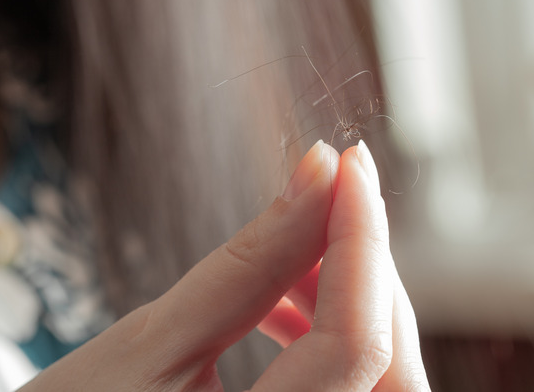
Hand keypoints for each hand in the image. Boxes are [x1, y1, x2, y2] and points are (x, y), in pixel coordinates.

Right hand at [19, 140, 428, 390]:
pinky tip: (287, 300)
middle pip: (384, 368)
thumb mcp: (149, 344)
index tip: (347, 163)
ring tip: (299, 241)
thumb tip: (315, 173)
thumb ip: (244, 264)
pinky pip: (344, 391)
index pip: (353, 343)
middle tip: (332, 190)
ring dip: (349, 300)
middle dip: (364, 269)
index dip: (359, 241)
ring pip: (378, 380)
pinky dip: (330, 335)